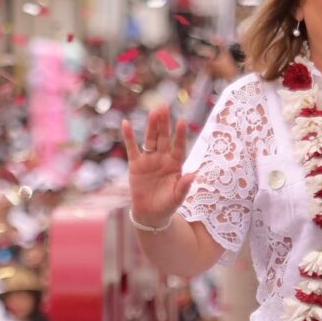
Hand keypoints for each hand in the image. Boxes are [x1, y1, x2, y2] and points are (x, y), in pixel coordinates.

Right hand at [122, 106, 196, 231]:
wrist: (150, 214)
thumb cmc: (167, 205)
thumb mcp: (177, 197)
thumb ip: (184, 186)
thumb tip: (195, 174)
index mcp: (176, 164)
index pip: (179, 146)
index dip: (180, 135)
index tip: (182, 121)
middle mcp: (163, 158)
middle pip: (164, 138)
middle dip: (164, 123)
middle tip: (164, 106)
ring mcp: (149, 160)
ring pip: (150, 139)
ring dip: (151, 126)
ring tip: (153, 111)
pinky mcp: (136, 164)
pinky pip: (132, 148)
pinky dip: (129, 136)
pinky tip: (126, 123)